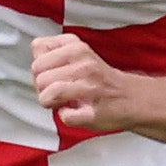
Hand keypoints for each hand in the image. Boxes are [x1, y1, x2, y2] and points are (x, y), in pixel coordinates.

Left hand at [28, 31, 147, 132]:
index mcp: (77, 47)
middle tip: (55, 91)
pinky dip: (65, 117)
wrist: (130, 98)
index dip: (40, 65)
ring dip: (50, 102)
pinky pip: (65, 116)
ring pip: (49, 94)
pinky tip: (73, 112)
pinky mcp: (93, 112)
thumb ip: (53, 51)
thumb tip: (35, 57)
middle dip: (41, 87)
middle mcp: (84, 64)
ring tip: (61, 102)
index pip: (38, 49)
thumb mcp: (78, 53)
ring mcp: (90, 88)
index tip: (51, 72)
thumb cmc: (99, 79)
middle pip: (39, 75)